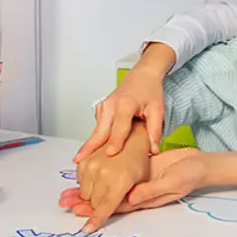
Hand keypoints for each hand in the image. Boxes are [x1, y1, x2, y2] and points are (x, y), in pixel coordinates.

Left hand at [60, 148, 202, 228]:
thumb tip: (131, 197)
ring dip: (87, 190)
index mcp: (144, 198)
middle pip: (106, 199)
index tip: (83, 222)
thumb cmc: (190, 174)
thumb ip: (151, 190)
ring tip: (66, 193)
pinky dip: (99, 173)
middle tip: (64, 203)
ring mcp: (135, 179)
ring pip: (107, 187)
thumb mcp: (172, 182)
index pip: (116, 207)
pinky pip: (116, 172)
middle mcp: (136, 191)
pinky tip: (86, 170)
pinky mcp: (137, 168)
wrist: (199, 163)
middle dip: (84, 202)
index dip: (99, 214)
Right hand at [69, 125, 150, 232]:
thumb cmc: (138, 158)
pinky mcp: (84, 161)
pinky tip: (99, 175)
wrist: (131, 136)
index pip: (104, 207)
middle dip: (99, 205)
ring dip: (92, 194)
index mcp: (120, 181)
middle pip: (93, 203)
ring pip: (85, 194)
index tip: (87, 229)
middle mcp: (103, 174)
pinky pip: (80, 182)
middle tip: (109, 194)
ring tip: (106, 183)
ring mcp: (91, 166)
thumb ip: (128, 198)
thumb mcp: (139, 181)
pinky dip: (87, 183)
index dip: (95, 220)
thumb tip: (118, 208)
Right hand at [73, 43, 175, 161]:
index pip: (119, 127)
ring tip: (81, 161)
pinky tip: (95, 151)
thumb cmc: (150, 91)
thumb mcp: (158, 110)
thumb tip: (153, 150)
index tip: (110, 154)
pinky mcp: (101, 109)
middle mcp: (111, 105)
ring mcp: (103, 107)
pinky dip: (96, 138)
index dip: (116, 142)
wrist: (143, 76)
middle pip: (100, 130)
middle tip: (78, 160)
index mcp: (125, 105)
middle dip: (89, 146)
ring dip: (90, 145)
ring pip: (97, 130)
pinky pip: (98, 127)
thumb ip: (155, 131)